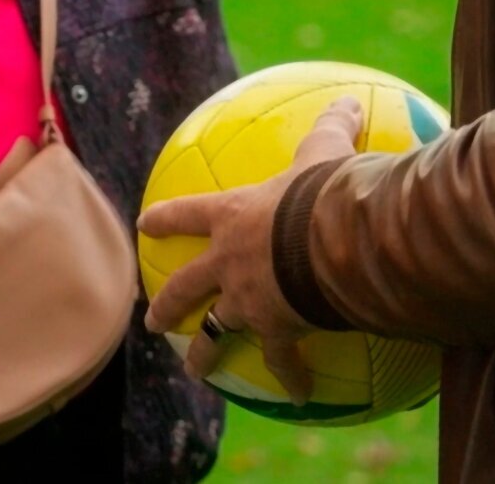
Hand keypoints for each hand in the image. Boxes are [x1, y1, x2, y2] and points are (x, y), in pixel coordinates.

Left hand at [139, 95, 363, 400]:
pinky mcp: (276, 328)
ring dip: (203, 353)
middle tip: (151, 320)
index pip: (187, 214)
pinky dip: (290, 377)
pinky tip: (298, 395)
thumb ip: (332, 126)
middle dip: (166, 304)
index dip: (164, 219)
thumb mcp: (325, 150)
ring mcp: (247, 299)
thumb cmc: (322, 190)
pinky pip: (282, 359)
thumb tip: (349, 99)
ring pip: (214, 331)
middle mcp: (229, 261)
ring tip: (194, 371)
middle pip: (185, 285)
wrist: (331, 240)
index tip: (144, 225)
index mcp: (233, 217)